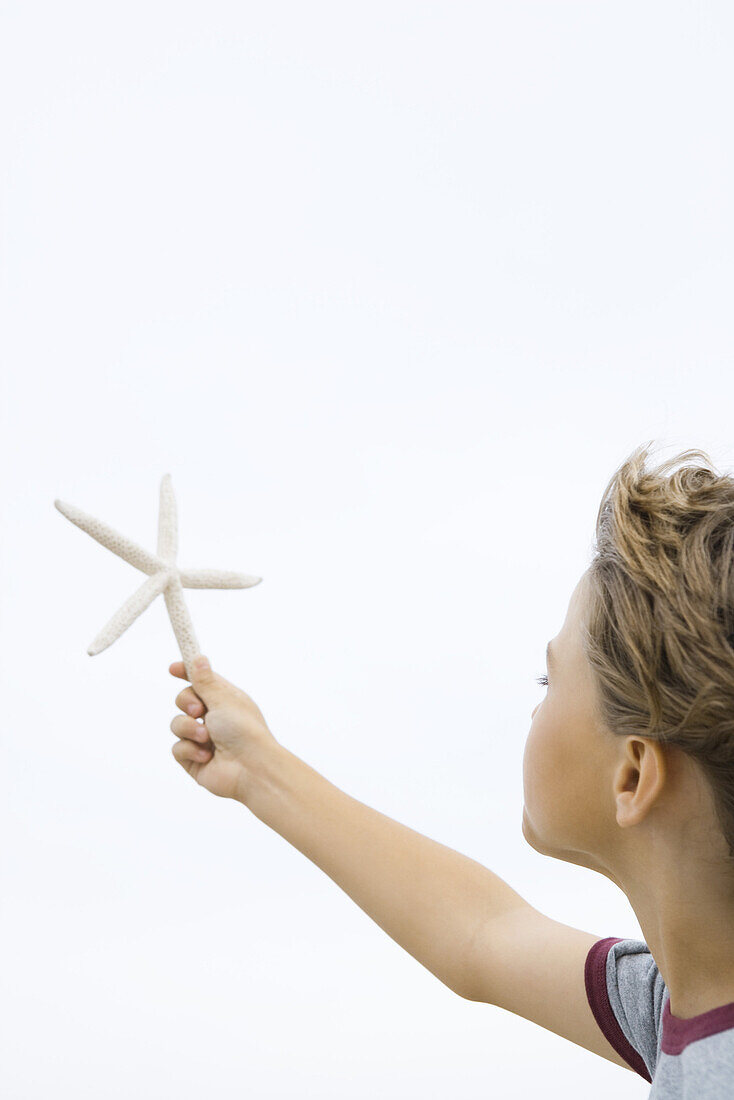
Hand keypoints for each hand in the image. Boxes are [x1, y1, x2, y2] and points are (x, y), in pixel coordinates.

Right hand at [169, 655, 280, 801]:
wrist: (251, 768)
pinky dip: (190, 750)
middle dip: (187, 702)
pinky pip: (177, 748)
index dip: (186, 673)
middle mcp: (213, 718)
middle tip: (199, 710)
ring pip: (177, 724)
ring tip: (207, 738)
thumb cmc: (244, 731)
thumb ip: (205, 681)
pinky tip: (207, 755)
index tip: (173, 668)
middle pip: (183, 700)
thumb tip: (199, 658)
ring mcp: (202, 739)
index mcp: (224, 700)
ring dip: (190, 729)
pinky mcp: (193, 759)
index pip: (201, 682)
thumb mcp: (223, 700)